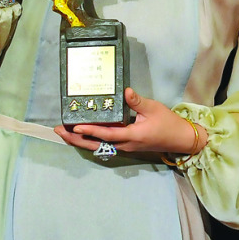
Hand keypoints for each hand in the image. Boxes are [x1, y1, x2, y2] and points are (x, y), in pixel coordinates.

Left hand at [55, 87, 206, 156]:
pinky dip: (91, 141)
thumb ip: (137, 101)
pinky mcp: (125, 146)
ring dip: (81, 141)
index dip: (90, 130)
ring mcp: (124, 148)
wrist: (179, 139)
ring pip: (98, 147)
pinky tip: (82, 136)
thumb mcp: (154, 108)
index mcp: (132, 136)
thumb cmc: (168, 123)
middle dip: (76, 139)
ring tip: (65, 133)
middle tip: (59, 131)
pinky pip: (104, 146)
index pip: (107, 134)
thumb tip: (125, 91)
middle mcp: (125, 145)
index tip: (75, 125)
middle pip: (96, 145)